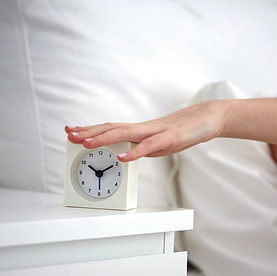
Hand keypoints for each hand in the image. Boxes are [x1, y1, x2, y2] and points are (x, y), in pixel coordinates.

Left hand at [65, 100, 229, 161]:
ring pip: (125, 134)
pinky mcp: (169, 138)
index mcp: (139, 131)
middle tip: (70, 135)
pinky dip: (134, 151)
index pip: (110, 128)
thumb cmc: (183, 131)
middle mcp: (143, 129)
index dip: (90, 130)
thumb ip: (141, 147)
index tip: (72, 131)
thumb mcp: (158, 143)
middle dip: (90, 133)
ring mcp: (156, 132)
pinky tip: (122, 157)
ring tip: (87, 144)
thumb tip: (126, 154)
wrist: (206, 118)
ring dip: (105, 139)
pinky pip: (149, 146)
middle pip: (112, 129)